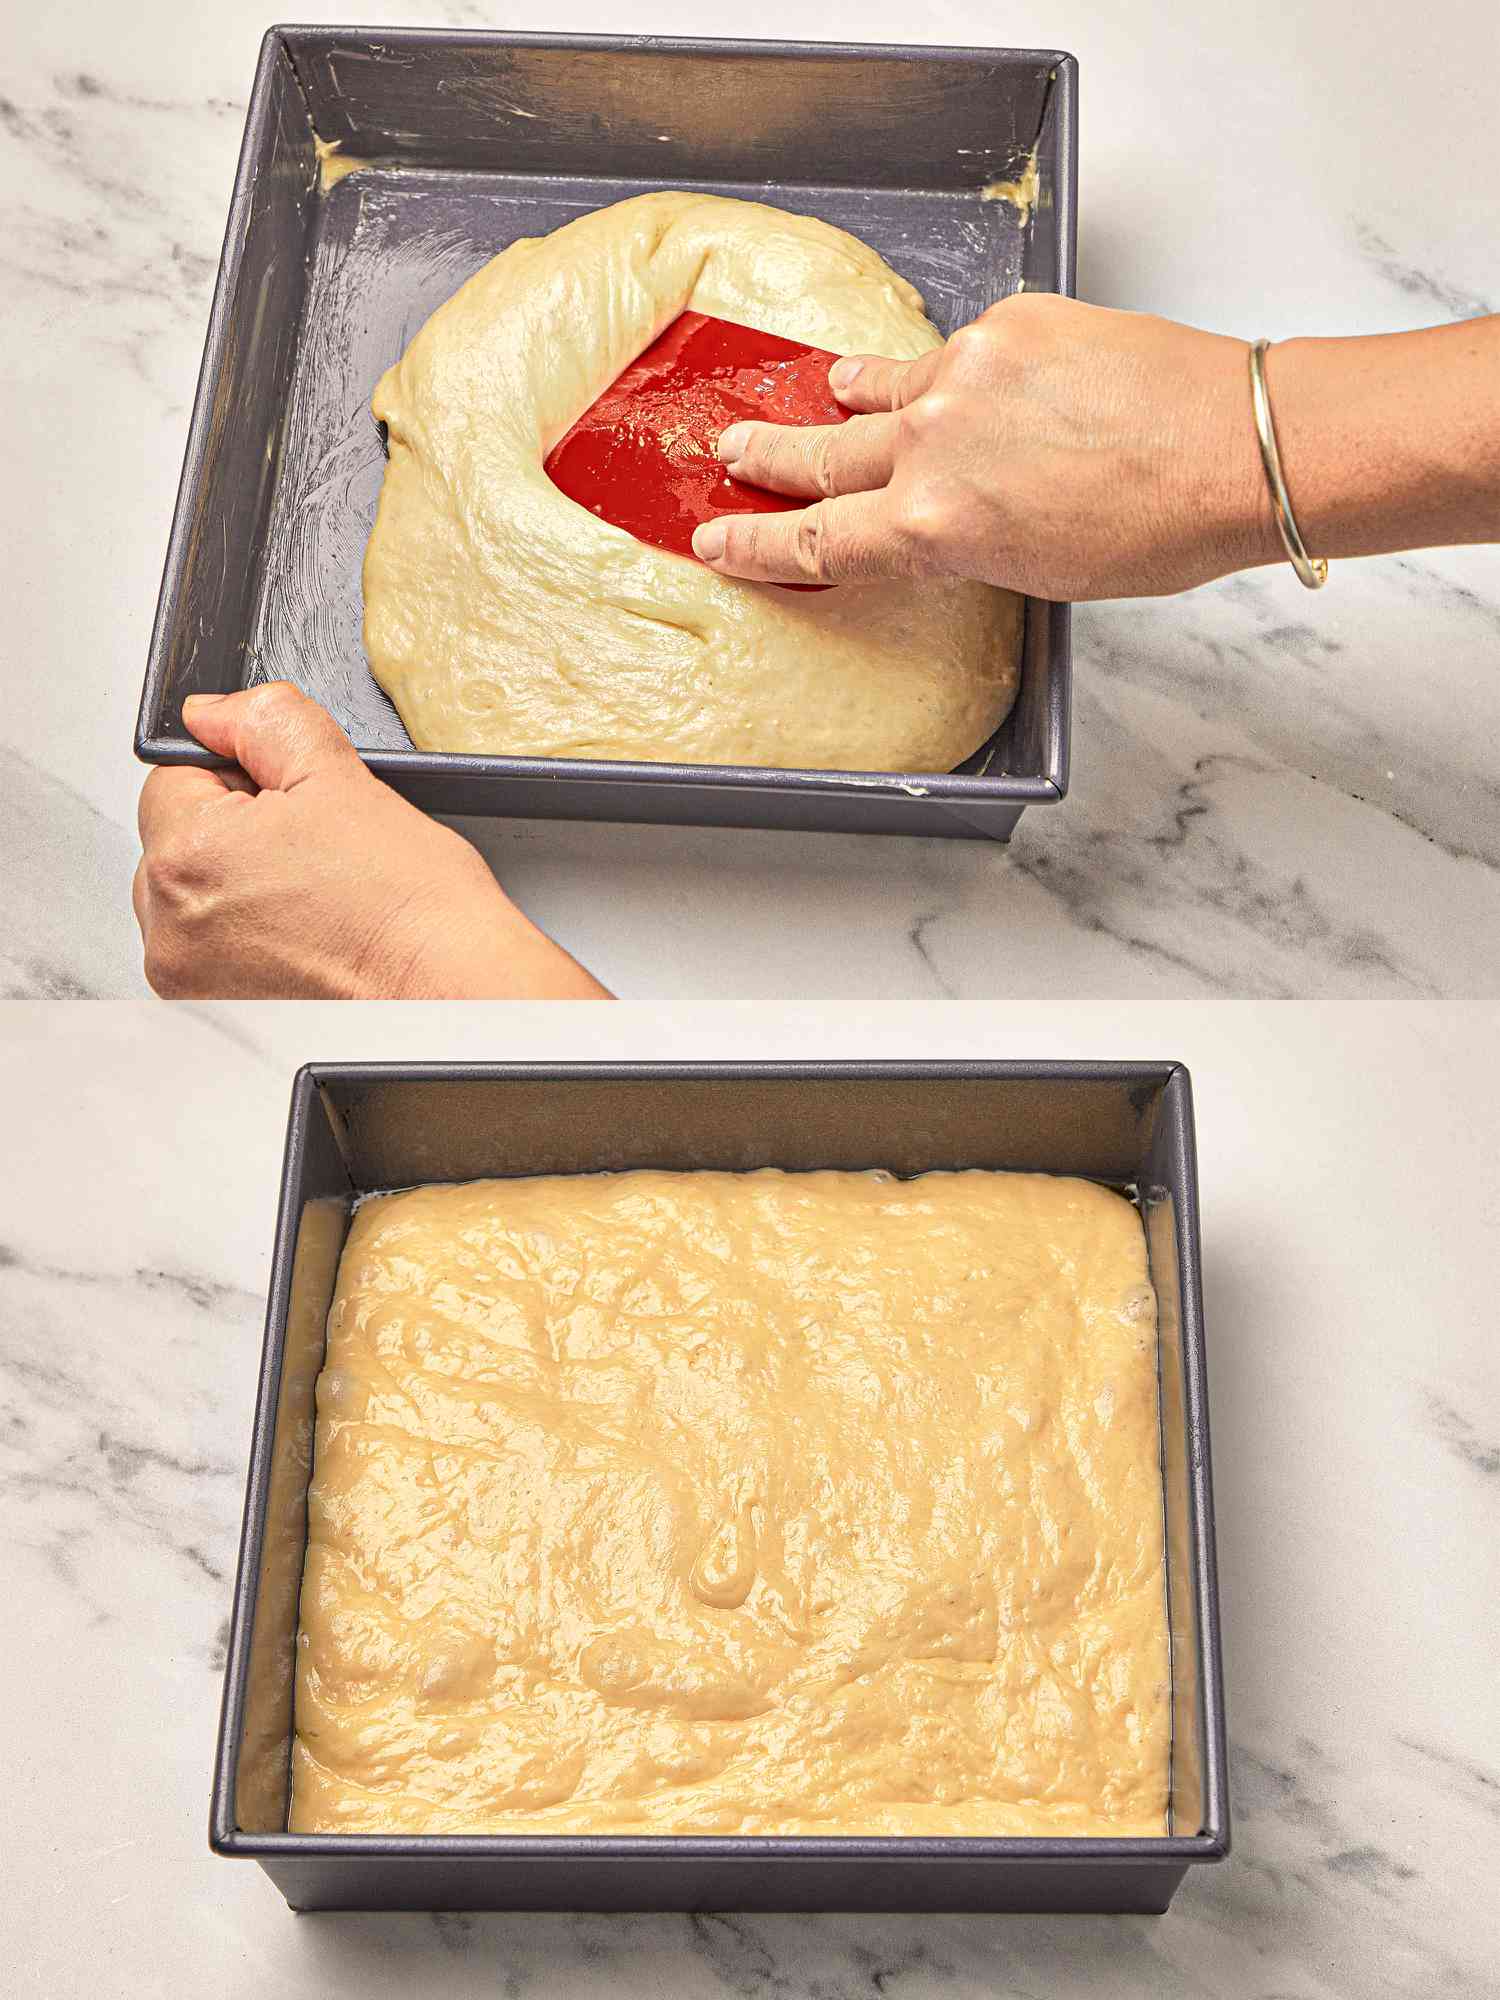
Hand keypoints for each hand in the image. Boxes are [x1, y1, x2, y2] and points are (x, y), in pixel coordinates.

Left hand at [134, 683, 609, 998]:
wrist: (448, 986)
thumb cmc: (410, 905)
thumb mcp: (338, 775)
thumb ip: (263, 722)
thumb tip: (213, 712)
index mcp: (187, 854)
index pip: (176, 775)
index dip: (244, 777)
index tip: (297, 806)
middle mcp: (172, 924)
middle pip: (180, 837)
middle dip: (238, 831)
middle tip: (317, 852)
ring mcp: (189, 975)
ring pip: (196, 894)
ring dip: (241, 886)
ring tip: (316, 898)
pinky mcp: (215, 1007)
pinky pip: (213, 947)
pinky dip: (249, 937)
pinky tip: (307, 934)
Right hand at [691, 293, 1277, 598]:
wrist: (1237, 445)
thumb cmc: (1155, 528)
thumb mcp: (1037, 570)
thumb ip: (962, 541)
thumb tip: (936, 519)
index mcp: (932, 527)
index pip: (817, 541)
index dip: (757, 544)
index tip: (717, 538)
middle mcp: (930, 445)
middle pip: (823, 456)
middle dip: (768, 460)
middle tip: (729, 453)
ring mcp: (965, 374)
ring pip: (881, 392)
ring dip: (842, 400)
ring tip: (817, 395)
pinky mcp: (1008, 324)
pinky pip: (950, 354)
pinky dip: (939, 371)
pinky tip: (941, 374)